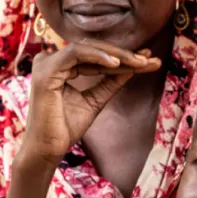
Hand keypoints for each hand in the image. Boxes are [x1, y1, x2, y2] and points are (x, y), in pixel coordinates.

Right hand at [20, 40, 161, 166]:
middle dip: (123, 54)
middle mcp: (50, 61)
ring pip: (86, 48)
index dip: (122, 58)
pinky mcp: (46, 71)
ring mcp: (46, 64)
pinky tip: (117, 64)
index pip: (94, 56)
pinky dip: (98, 56)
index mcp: (60, 67)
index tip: (148, 61)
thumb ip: (110, 83)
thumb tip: (133, 68)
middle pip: (92, 49)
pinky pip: (76, 54)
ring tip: (140, 61)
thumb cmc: (65, 128)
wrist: (48, 149)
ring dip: (116, 55)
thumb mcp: (94, 100)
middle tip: (150, 59)